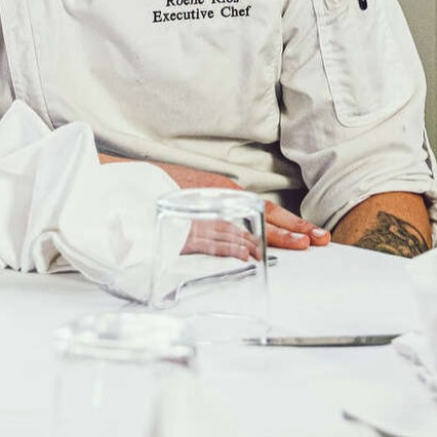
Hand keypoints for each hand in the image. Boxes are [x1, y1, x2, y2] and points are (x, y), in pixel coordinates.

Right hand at [102, 155, 330, 250]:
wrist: (118, 183)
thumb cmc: (156, 190)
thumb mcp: (195, 196)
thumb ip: (218, 212)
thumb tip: (245, 235)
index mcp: (219, 191)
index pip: (262, 209)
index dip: (289, 222)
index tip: (313, 234)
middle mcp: (213, 199)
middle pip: (259, 215)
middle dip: (291, 229)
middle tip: (318, 241)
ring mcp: (197, 213)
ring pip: (241, 227)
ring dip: (270, 237)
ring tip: (298, 247)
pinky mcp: (180, 226)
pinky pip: (211, 238)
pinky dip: (231, 246)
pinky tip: (250, 253)